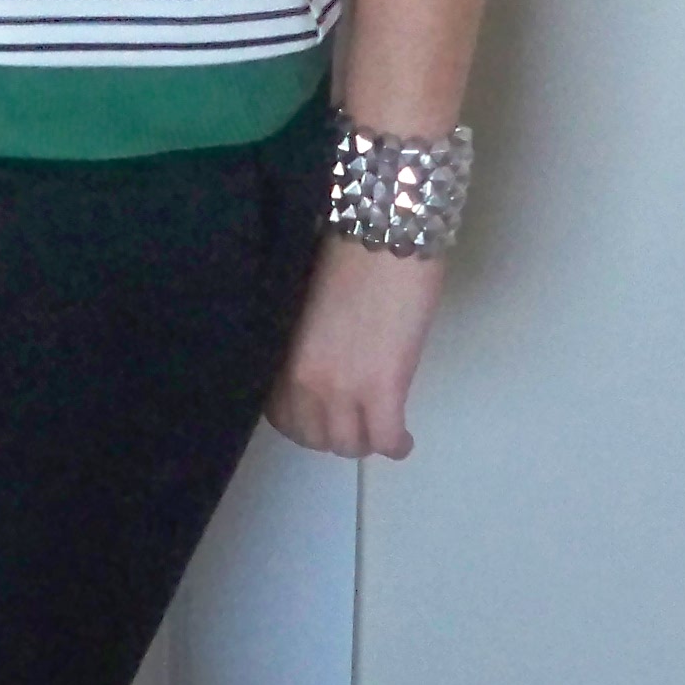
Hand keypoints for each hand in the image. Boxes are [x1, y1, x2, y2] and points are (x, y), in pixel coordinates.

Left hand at [265, 238, 443, 460]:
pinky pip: (386, 439)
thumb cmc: (346, 257)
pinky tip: (403, 441)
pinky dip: (396, 445)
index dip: (305, 421)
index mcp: (281, 357)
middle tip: (356, 423)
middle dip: (335, 435)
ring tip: (380, 430)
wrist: (384, 238)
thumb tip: (318, 366)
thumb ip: (306, 347)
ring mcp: (343, 390)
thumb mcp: (307, 312)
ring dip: (365, 441)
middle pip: (314, 437)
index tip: (323, 416)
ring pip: (349, 446)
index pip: (282, 416)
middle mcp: (304, 382)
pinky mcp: (384, 391)